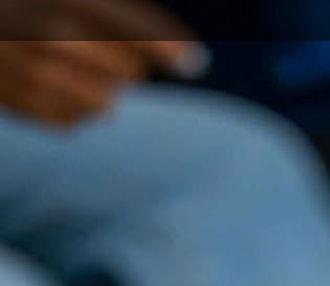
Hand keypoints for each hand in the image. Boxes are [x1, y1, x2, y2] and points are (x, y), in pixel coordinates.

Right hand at [0, 0, 202, 126]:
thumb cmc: (25, 5)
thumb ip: (115, 13)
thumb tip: (186, 56)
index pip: (132, 26)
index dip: (168, 45)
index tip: (194, 61)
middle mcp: (54, 35)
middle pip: (129, 73)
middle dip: (123, 63)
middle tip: (91, 47)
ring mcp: (37, 74)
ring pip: (106, 105)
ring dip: (98, 90)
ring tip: (67, 66)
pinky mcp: (25, 104)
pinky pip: (76, 121)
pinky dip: (71, 107)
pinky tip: (47, 83)